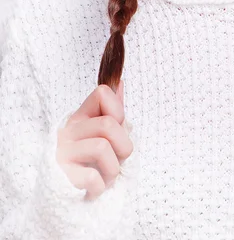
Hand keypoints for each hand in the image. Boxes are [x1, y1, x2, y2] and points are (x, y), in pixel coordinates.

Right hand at [56, 81, 133, 199]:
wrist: (60, 199)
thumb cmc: (87, 163)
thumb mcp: (100, 134)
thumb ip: (111, 111)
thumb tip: (121, 83)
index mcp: (80, 117)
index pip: (102, 92)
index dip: (118, 110)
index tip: (118, 128)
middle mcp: (68, 130)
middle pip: (108, 124)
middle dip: (124, 146)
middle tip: (118, 160)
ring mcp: (63, 152)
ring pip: (102, 148)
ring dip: (113, 170)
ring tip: (106, 177)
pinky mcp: (60, 176)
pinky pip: (92, 177)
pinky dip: (100, 187)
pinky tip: (93, 189)